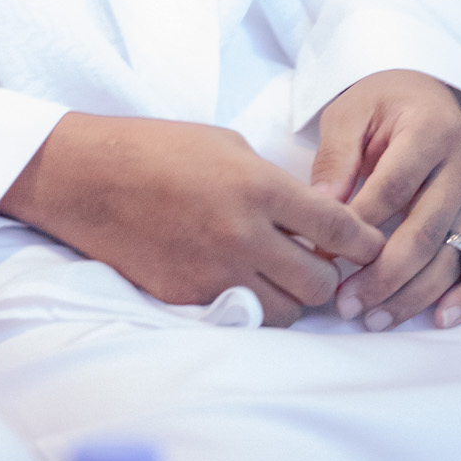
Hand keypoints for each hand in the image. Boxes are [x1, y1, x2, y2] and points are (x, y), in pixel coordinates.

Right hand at [0, 113, 384, 325]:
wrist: (91, 178)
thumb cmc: (158, 148)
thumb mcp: (227, 145)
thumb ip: (274, 183)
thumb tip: (314, 213)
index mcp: (258, 187)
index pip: (337, 229)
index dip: (363, 240)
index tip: (369, 244)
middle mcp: (244, 236)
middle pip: (318, 283)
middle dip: (326, 275)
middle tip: (315, 260)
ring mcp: (216, 273)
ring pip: (287, 312)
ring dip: (292, 297)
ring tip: (278, 275)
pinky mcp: (190, 300)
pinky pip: (243, 316)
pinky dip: (252, 304)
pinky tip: (242, 280)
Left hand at [312, 70, 460, 330]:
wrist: (427, 95)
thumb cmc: (382, 104)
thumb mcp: (351, 112)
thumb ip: (336, 157)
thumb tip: (320, 208)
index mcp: (430, 132)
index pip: (393, 188)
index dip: (358, 225)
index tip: (325, 254)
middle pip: (424, 233)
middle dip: (383, 276)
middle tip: (346, 304)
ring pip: (451, 258)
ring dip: (413, 295)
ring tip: (373, 318)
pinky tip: (440, 318)